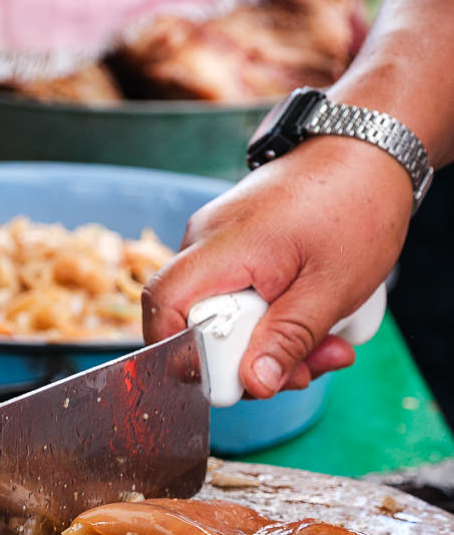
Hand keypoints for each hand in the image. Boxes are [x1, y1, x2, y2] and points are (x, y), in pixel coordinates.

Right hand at [142, 136, 411, 397]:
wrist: (369, 149)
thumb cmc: (357, 205)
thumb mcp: (331, 287)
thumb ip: (288, 339)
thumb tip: (254, 385)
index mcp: (223, 246)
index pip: (164, 305)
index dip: (181, 354)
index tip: (233, 380)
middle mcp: (207, 242)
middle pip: (195, 324)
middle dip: (248, 362)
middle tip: (304, 371)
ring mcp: (219, 246)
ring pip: (223, 319)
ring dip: (270, 346)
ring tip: (326, 347)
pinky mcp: (236, 251)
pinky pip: (239, 301)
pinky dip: (273, 322)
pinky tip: (312, 325)